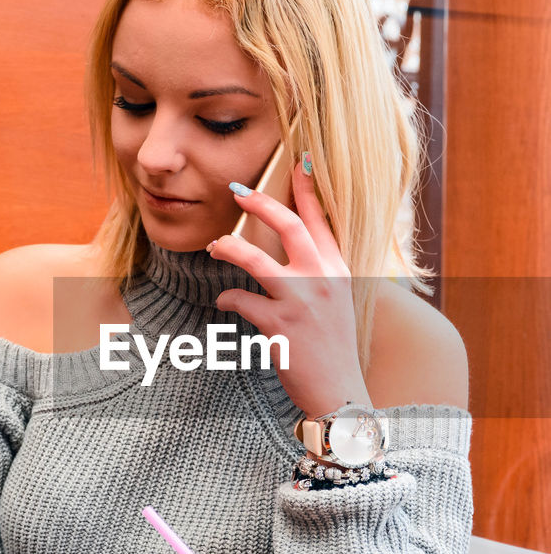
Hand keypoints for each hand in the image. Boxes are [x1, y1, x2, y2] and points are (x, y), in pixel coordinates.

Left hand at [209, 161, 373, 420]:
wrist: (340, 393)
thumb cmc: (333, 348)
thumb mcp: (338, 303)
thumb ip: (321, 273)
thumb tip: (297, 250)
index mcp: (339, 271)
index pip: (322, 220)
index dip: (309, 189)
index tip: (300, 160)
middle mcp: (323, 280)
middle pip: (289, 227)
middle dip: (260, 203)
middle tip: (236, 190)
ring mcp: (302, 303)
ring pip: (256, 261)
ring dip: (230, 248)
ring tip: (214, 245)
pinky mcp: (280, 327)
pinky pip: (241, 300)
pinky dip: (229, 298)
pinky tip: (226, 300)